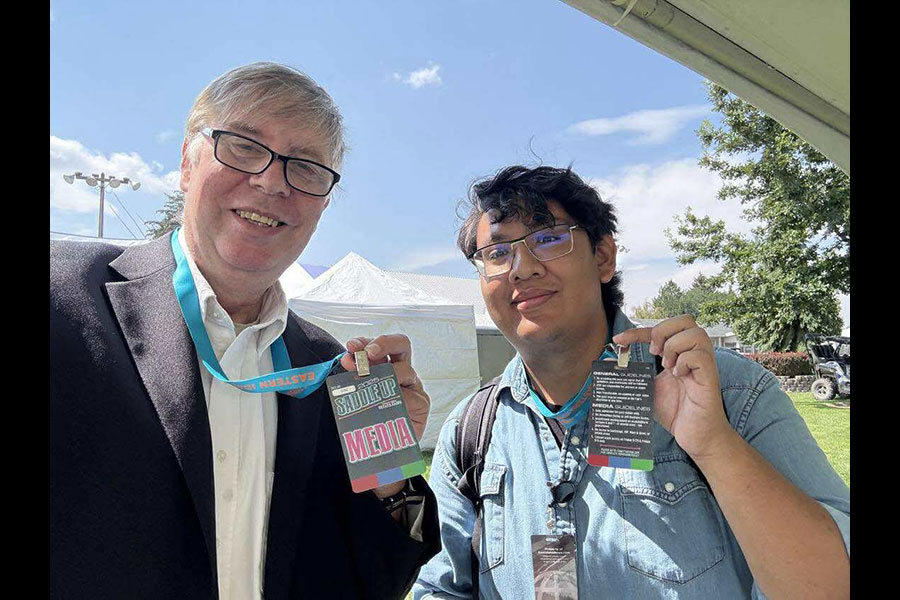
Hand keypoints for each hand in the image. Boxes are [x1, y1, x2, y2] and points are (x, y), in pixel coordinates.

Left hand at [340, 334, 430, 497]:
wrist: (383, 452)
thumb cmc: (370, 421)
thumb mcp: (359, 395)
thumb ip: (355, 377)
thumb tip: (346, 359)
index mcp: (387, 366)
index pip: (382, 345)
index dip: (368, 341)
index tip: (351, 347)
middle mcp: (403, 372)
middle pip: (402, 344)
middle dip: (383, 344)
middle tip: (366, 354)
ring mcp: (414, 387)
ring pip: (404, 371)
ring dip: (383, 377)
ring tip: (367, 390)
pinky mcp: (422, 404)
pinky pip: (410, 396)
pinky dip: (395, 400)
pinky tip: (383, 408)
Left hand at [612, 315, 732, 460]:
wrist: (695, 436)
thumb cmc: (676, 412)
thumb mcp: (648, 389)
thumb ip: (635, 374)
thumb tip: (610, 363)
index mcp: (679, 354)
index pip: (662, 330)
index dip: (638, 331)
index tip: (619, 340)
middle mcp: (694, 354)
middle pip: (686, 319)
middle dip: (663, 330)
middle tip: (653, 352)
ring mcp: (704, 365)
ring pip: (696, 333)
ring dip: (674, 346)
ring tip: (668, 367)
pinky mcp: (711, 378)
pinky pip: (700, 356)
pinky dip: (685, 362)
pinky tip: (679, 376)